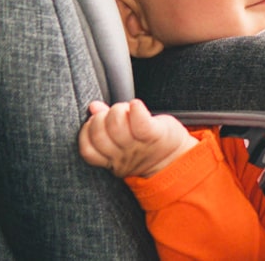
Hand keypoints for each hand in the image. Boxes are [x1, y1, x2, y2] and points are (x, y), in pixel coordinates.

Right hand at [78, 99, 197, 177]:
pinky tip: (136, 105)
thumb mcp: (122, 139)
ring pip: (115, 126)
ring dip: (118, 111)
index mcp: (111, 159)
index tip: (95, 122)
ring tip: (126, 110)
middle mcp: (123, 156)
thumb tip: (93, 107)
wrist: (177, 158)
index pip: (87, 150)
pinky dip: (136, 109)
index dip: (86, 131)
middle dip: (102, 118)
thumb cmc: (147, 145)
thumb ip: (105, 124)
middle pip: (99, 134)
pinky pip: (140, 122)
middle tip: (115, 114)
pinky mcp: (154, 134)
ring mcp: (138, 146)